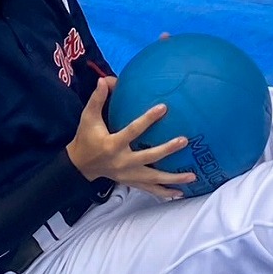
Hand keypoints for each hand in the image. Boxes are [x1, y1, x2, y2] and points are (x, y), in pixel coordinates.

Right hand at [66, 77, 197, 200]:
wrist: (80, 166)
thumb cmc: (86, 138)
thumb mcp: (88, 119)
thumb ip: (97, 100)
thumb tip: (105, 79)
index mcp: (113, 145)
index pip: (133, 131)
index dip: (148, 119)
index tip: (163, 107)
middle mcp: (123, 162)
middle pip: (148, 157)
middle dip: (166, 150)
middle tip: (184, 141)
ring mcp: (128, 175)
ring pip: (153, 179)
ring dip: (173, 179)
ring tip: (193, 175)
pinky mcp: (131, 182)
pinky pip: (150, 190)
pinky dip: (165, 193)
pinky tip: (181, 194)